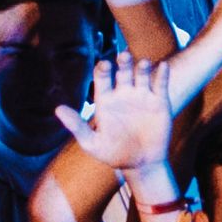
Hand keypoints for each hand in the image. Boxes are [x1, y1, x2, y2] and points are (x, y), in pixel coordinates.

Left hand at [63, 53, 177, 173]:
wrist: (141, 165)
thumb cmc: (113, 155)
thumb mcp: (92, 143)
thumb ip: (77, 126)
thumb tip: (57, 110)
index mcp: (106, 100)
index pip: (102, 77)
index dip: (103, 69)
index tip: (104, 65)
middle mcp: (123, 94)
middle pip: (122, 70)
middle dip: (123, 62)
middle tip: (123, 56)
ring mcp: (142, 96)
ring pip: (141, 74)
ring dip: (142, 66)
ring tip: (143, 63)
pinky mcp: (159, 102)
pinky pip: (160, 84)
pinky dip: (162, 74)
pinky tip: (163, 66)